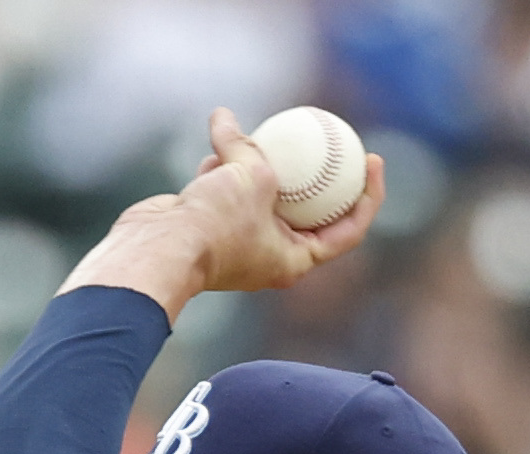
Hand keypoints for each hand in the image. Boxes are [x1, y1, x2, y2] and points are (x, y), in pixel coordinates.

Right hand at [60, 108, 386, 321]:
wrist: (158, 249)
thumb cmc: (214, 224)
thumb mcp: (251, 176)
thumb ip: (246, 145)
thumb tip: (223, 117)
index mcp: (293, 260)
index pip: (346, 231)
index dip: (367, 197)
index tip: (371, 160)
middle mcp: (269, 254)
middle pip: (309, 212)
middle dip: (319, 175)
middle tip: (335, 140)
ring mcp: (239, 241)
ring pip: (263, 196)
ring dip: (263, 164)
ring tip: (270, 132)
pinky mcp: (210, 228)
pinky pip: (228, 191)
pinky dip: (225, 168)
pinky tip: (218, 141)